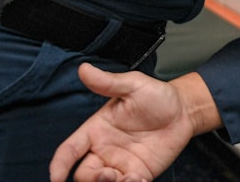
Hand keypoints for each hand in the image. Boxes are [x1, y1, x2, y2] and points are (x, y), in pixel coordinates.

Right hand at [50, 64, 216, 181]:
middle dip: (90, 179)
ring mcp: (120, 164)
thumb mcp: (134, 86)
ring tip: (127, 178)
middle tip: (108, 175)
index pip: (69, 150)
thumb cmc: (157, 96)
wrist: (184, 111)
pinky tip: (140, 179)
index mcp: (96, 130)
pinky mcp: (138, 174)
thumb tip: (84, 69)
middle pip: (83, 174)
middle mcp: (104, 150)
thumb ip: (108, 83)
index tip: (55, 178)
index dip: (59, 165)